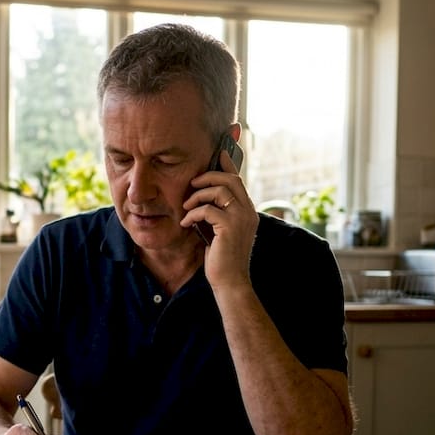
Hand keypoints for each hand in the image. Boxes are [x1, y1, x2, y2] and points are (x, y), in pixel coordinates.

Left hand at [181, 148, 258, 290]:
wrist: (230, 282)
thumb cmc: (222, 259)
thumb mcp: (219, 231)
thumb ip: (217, 213)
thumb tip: (202, 198)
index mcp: (248, 211)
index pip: (238, 180)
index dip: (227, 164)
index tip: (217, 152)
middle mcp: (248, 211)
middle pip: (230, 179)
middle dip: (208, 176)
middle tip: (192, 183)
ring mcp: (242, 218)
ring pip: (219, 190)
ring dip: (197, 196)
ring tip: (185, 207)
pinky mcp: (230, 227)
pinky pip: (208, 209)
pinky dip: (193, 214)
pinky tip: (185, 223)